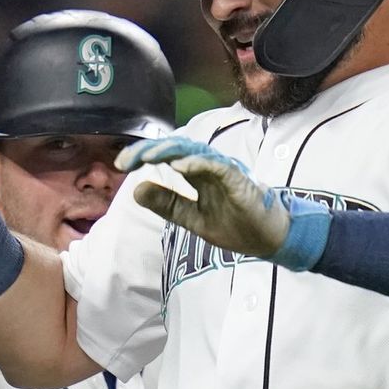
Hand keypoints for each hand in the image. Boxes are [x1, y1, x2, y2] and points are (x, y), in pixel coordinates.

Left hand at [119, 136, 291, 257]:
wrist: (267, 238)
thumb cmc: (235, 225)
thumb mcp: (192, 218)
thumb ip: (167, 204)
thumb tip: (136, 190)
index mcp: (196, 174)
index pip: (165, 158)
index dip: (143, 157)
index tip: (121, 165)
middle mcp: (207, 167)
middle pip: (175, 150)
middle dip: (149, 151)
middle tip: (125, 160)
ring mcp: (223, 171)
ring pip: (192, 152)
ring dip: (168, 153)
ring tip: (147, 157)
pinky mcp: (237, 179)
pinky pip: (215, 166)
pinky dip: (197, 164)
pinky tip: (177, 167)